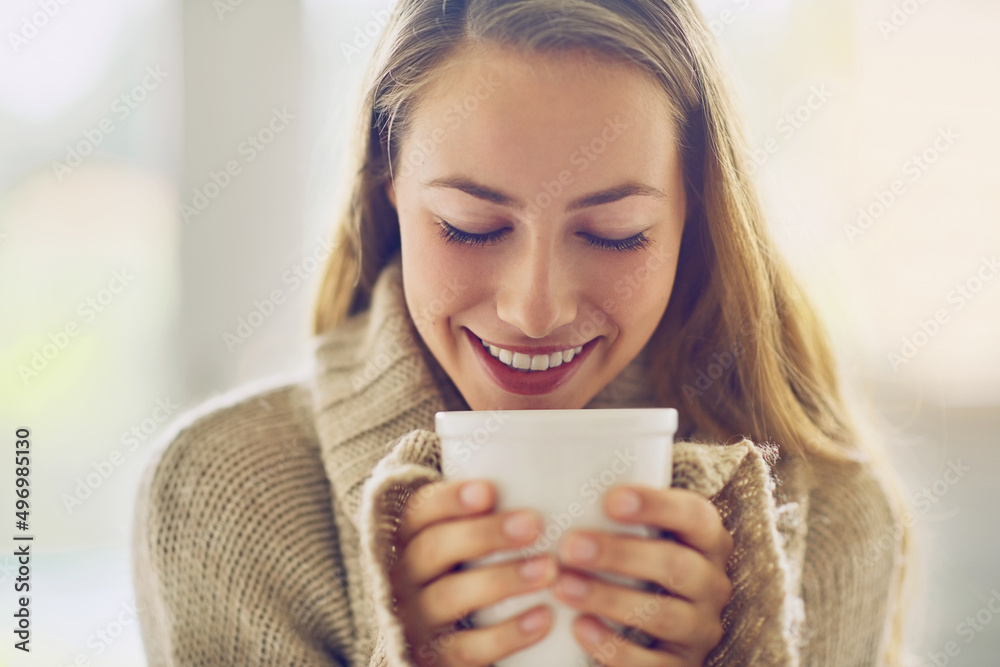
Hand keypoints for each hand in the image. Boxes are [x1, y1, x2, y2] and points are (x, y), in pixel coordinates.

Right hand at [390, 479, 557, 666]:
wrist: (437, 638)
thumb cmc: (463, 567)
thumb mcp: (459, 536)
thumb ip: (484, 509)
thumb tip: (544, 468)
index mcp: (407, 537)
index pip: (420, 511)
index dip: (450, 500)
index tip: (489, 491)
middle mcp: (404, 575)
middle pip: (433, 549)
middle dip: (484, 535)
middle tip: (534, 524)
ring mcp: (417, 619)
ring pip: (451, 597)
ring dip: (502, 580)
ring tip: (548, 569)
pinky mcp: (435, 657)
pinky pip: (468, 649)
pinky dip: (507, 635)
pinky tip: (543, 617)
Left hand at [551, 486, 733, 665]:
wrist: (650, 631)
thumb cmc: (633, 564)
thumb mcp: (638, 535)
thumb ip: (616, 515)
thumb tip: (562, 485)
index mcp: (707, 540)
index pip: (694, 515)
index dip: (656, 506)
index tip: (610, 500)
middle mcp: (712, 584)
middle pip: (676, 565)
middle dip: (620, 555)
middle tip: (570, 547)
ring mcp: (701, 629)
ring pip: (664, 615)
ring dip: (609, 599)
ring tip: (563, 587)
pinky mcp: (683, 666)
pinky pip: (653, 663)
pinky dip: (614, 647)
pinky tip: (580, 628)